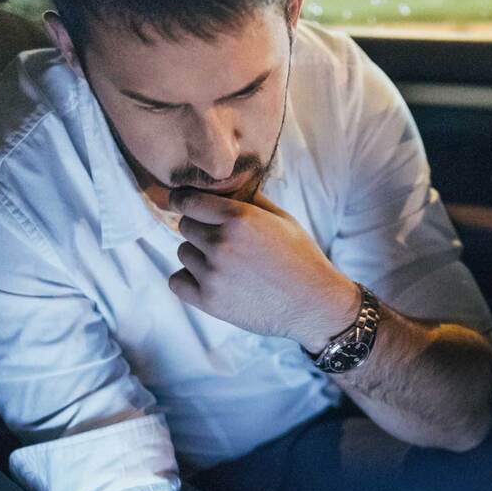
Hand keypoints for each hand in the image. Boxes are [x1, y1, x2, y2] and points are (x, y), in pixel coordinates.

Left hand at [167, 188, 358, 347]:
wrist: (314, 305)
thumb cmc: (302, 260)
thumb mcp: (283, 220)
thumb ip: (250, 200)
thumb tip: (223, 186)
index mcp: (238, 218)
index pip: (187, 201)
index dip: (185, 202)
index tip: (187, 206)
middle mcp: (221, 243)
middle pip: (185, 226)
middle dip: (200, 230)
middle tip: (223, 243)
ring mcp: (212, 274)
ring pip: (183, 253)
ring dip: (198, 257)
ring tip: (227, 266)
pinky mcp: (209, 301)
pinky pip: (177, 282)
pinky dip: (189, 281)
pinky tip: (210, 282)